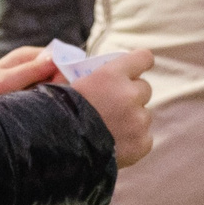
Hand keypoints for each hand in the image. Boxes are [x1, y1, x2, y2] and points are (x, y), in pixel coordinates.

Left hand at [0, 45, 63, 95]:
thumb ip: (32, 70)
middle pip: (58, 69)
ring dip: (52, 90)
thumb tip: (55, 59)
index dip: (62, 70)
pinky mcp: (33, 86)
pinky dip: (47, 95)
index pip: (56, 56)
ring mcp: (33, 74)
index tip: (58, 86)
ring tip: (40, 101)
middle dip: (58, 82)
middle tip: (46, 96)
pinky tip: (41, 104)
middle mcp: (33, 62)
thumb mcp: (9, 80)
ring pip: (54, 80)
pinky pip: (48, 88)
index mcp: (27, 55)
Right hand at [65, 48, 155, 166]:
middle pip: (144, 88)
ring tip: (110, 129)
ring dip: (132, 119)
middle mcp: (129, 94)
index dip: (139, 62)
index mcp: (111, 75)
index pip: (143, 58)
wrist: (59, 147)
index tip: (136, 69)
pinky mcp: (142, 143)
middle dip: (132, 95)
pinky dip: (133, 141)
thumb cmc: (60, 113)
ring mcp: (138, 120)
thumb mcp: (72, 85)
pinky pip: (144, 138)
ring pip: (144, 115)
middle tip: (113, 106)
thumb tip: (103, 77)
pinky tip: (115, 144)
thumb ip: (96, 79)